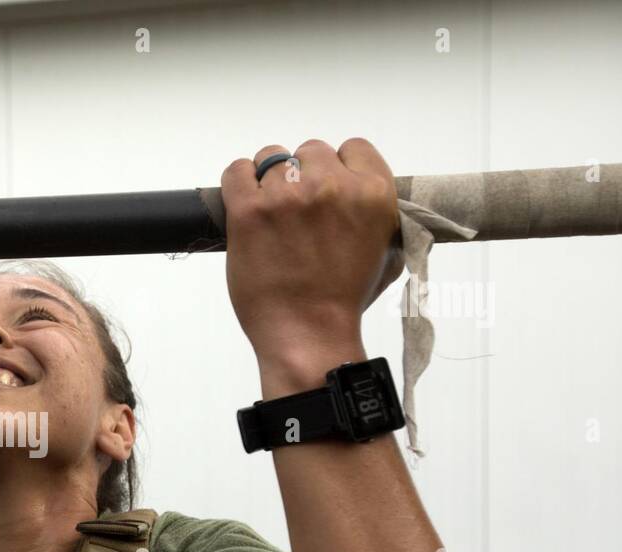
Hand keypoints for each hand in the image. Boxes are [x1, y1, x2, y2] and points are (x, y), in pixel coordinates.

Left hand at [220, 138, 402, 387]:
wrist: (308, 334)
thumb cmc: (344, 301)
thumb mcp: (385, 251)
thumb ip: (375, 212)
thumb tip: (362, 192)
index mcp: (373, 192)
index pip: (353, 147)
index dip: (338, 168)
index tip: (327, 191)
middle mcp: (332, 187)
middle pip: (311, 151)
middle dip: (303, 176)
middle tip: (295, 212)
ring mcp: (288, 196)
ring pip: (272, 158)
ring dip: (269, 180)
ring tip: (269, 214)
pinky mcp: (249, 210)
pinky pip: (237, 171)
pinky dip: (238, 182)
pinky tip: (244, 203)